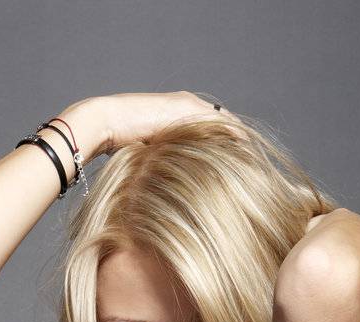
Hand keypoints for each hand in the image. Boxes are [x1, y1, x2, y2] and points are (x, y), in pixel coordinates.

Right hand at [101, 91, 248, 153]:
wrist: (106, 123)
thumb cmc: (119, 143)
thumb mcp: (150, 152)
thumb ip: (167, 157)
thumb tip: (175, 181)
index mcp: (180, 111)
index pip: (212, 125)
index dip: (227, 143)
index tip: (239, 164)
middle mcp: (187, 103)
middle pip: (223, 121)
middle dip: (237, 141)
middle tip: (252, 164)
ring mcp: (187, 104)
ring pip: (224, 120)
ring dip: (238, 140)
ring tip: (252, 161)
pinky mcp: (186, 109)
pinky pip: (219, 122)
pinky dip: (232, 136)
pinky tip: (242, 153)